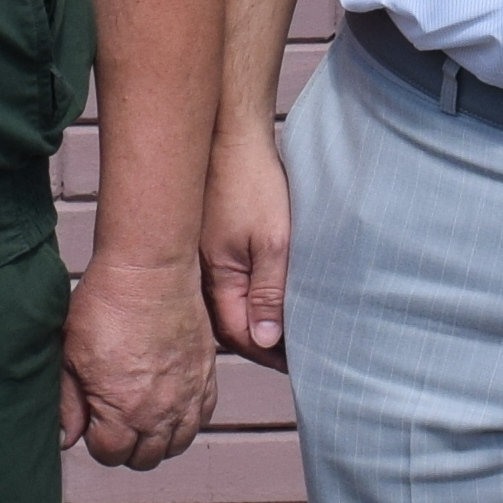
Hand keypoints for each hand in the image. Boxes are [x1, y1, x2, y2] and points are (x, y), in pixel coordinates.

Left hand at [63, 247, 218, 470]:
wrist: (149, 271)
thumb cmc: (106, 306)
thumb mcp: (70, 357)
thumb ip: (69, 403)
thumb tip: (67, 436)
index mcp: (123, 411)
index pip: (111, 455)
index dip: (97, 441)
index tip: (92, 421)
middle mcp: (160, 412)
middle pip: (146, 458)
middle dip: (127, 447)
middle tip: (114, 421)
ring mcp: (188, 395)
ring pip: (177, 444)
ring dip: (158, 439)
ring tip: (141, 417)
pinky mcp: (206, 376)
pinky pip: (202, 417)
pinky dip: (186, 419)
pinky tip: (169, 404)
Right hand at [205, 123, 294, 364]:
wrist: (230, 138)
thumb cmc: (251, 183)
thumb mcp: (272, 241)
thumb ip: (269, 292)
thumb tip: (266, 340)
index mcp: (217, 279)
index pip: (240, 335)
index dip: (269, 353)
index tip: (298, 364)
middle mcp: (204, 277)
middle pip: (231, 327)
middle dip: (261, 345)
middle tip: (295, 357)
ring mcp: (204, 262)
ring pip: (228, 308)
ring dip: (254, 323)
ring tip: (286, 334)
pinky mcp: (210, 248)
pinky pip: (226, 287)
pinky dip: (246, 301)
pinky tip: (266, 299)